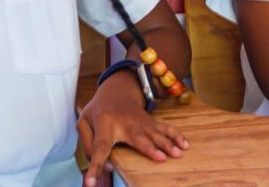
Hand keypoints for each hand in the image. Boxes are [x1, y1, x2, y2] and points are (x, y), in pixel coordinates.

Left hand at [77, 71, 187, 186]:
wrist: (115, 91)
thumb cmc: (97, 111)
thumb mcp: (83, 123)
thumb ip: (87, 145)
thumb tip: (105, 166)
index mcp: (104, 124)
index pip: (100, 148)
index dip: (96, 166)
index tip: (92, 183)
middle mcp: (124, 123)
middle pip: (137, 138)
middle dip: (149, 148)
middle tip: (160, 158)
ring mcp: (140, 122)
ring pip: (155, 134)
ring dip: (167, 144)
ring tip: (178, 154)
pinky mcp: (150, 122)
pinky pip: (165, 128)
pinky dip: (176, 135)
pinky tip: (185, 144)